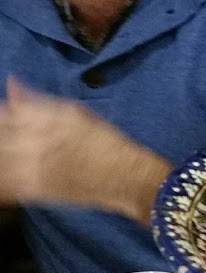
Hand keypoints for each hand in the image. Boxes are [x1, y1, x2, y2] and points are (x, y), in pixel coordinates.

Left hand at [0, 78, 170, 223]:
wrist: (126, 178)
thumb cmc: (106, 142)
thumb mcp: (76, 113)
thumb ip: (38, 100)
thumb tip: (12, 83)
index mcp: (42, 119)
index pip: (4, 112)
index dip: (4, 113)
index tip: (8, 116)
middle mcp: (32, 141)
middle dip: (2, 132)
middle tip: (14, 138)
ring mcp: (30, 167)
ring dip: (2, 153)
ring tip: (13, 153)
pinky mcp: (32, 190)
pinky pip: (3, 184)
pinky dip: (2, 178)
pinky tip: (9, 173)